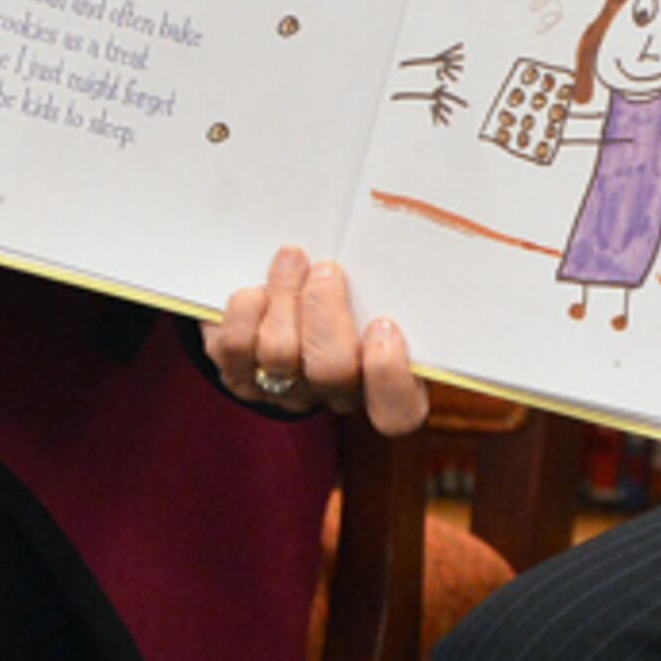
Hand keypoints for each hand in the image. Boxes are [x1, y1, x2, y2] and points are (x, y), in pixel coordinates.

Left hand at [204, 246, 427, 434]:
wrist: (285, 285)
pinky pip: (236, 345)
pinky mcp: (239, 373)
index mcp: (383, 381)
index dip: (389, 375)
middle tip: (327, 271)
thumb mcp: (378, 285)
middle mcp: (333, 393)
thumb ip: (388, 286)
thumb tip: (423, 250)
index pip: (396, 411)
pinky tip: (258, 287)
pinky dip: (246, 308)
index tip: (384, 325)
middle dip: (326, 312)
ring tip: (292, 260)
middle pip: (332, 373)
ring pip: (280, 354)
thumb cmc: (344, 284)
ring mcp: (283, 388)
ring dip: (285, 296)